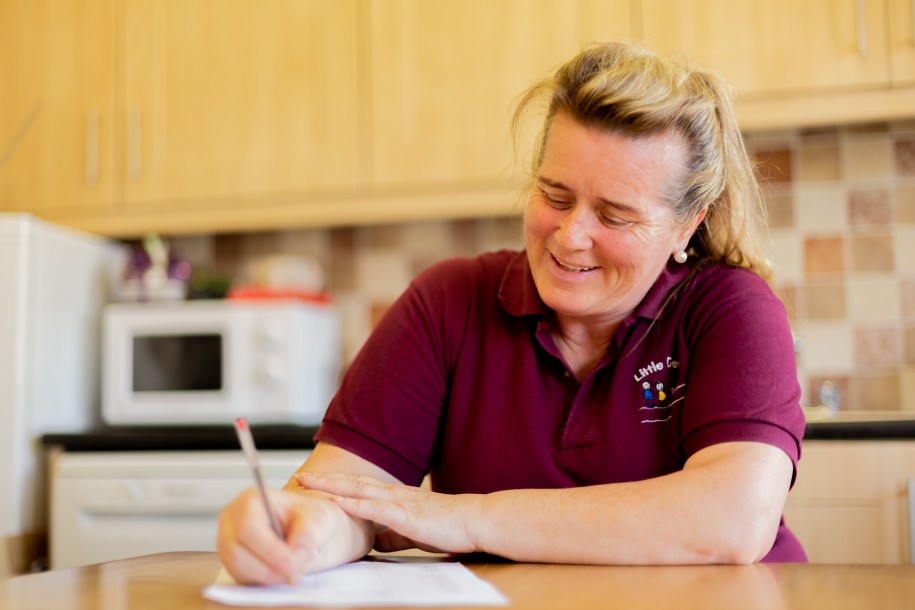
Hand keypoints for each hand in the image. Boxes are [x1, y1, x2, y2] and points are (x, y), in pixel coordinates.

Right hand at [216, 486, 370, 584]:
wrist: (309, 531)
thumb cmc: (310, 519)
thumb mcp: (318, 519)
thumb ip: (308, 534)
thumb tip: (295, 554)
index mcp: (251, 500)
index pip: (248, 528)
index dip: (270, 551)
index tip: (294, 564)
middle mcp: (233, 519)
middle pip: (237, 552)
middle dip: (270, 568)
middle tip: (296, 572)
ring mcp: (228, 541)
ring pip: (237, 568)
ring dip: (268, 576)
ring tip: (292, 571)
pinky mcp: (231, 561)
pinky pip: (240, 578)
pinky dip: (263, 581)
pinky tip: (281, 572)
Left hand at [295, 472, 484, 554]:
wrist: (475, 521)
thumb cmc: (449, 526)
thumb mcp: (413, 531)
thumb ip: (392, 535)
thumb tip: (373, 541)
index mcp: (396, 497)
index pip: (359, 487)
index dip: (335, 484)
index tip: (313, 483)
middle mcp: (394, 493)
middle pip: (352, 482)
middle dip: (325, 479)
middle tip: (300, 477)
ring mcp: (399, 501)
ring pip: (358, 489)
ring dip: (331, 485)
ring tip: (309, 483)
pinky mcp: (406, 514)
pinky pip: (374, 507)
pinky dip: (352, 502)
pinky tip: (336, 500)